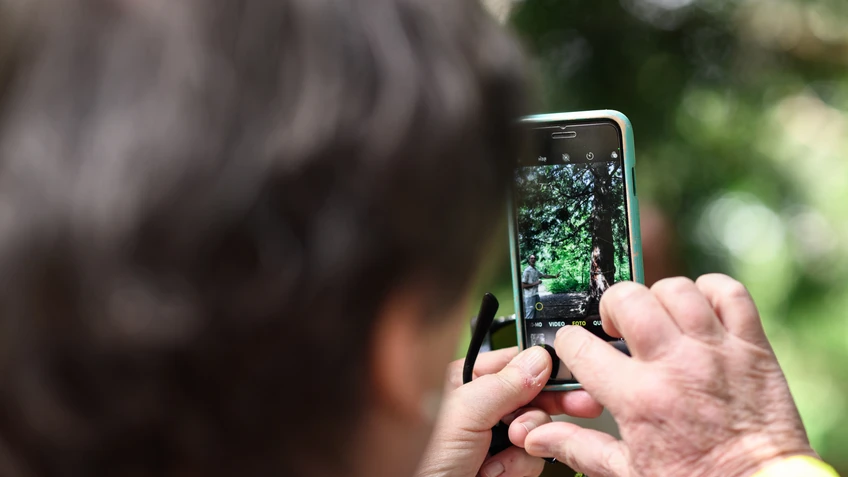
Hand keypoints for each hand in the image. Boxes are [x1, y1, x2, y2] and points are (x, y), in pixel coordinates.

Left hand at [416, 347, 602, 476]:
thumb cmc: (424, 463)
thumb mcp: (463, 416)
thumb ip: (503, 385)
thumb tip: (539, 360)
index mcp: (468, 380)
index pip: (519, 362)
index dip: (546, 371)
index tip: (572, 381)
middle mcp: (484, 405)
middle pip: (536, 396)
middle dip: (534, 417)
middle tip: (530, 429)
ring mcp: (496, 435)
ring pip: (539, 430)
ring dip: (522, 448)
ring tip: (494, 460)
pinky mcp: (506, 463)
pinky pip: (534, 458)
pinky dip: (516, 469)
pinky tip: (493, 473)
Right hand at [524, 274, 815, 476]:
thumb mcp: (629, 473)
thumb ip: (579, 447)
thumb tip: (536, 437)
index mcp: (638, 399)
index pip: (580, 346)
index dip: (568, 343)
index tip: (575, 348)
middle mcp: (674, 366)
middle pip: (627, 299)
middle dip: (611, 308)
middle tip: (616, 329)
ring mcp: (715, 351)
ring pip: (676, 289)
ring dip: (658, 298)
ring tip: (657, 319)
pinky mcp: (751, 347)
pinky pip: (731, 293)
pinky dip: (712, 291)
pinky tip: (699, 311)